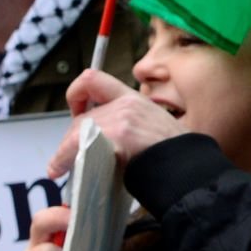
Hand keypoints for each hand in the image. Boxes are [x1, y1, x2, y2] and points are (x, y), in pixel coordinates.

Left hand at [47, 69, 183, 179]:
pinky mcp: (118, 136)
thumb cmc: (177, 159)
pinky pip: (77, 145)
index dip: (77, 92)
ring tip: (59, 166)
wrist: (193, 170)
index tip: (75, 111)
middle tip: (67, 154)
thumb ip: (132, 125)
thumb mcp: (156, 129)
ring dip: (65, 150)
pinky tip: (58, 169)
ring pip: (77, 130)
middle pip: (83, 115)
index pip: (95, 80)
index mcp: (136, 100)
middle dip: (71, 136)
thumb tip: (108, 139)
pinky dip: (63, 158)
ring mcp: (122, 119)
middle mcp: (127, 104)